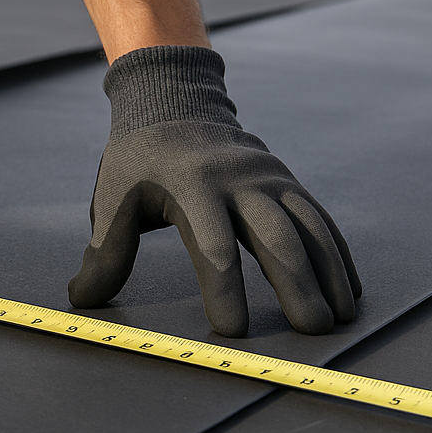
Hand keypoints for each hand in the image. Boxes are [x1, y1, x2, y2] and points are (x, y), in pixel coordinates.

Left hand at [68, 46, 359, 336]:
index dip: (224, 288)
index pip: (212, 245)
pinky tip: (349, 289)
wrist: (175, 102)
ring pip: (309, 227)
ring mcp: (269, 179)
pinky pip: (320, 219)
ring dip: (330, 273)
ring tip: (342, 318)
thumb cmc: (138, 161)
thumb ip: (105, 252)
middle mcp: (239, 181)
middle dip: (296, 284)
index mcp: (191, 186)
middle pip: (275, 237)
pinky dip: (338, 254)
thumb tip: (81, 299)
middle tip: (311, 330)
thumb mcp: (113, 199)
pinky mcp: (288, 182)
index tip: (232, 330)